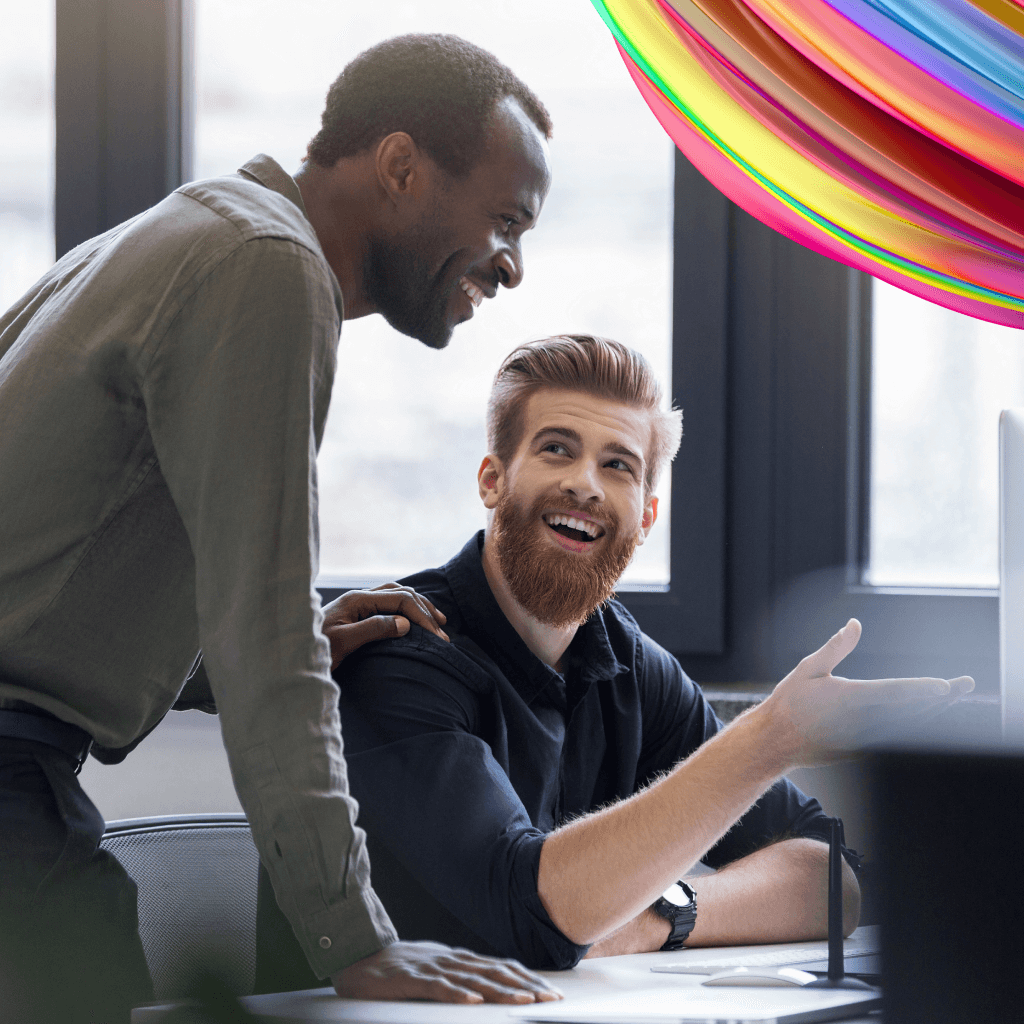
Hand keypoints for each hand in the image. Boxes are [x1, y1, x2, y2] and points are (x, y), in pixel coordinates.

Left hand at [322, 584, 448, 669]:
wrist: (287, 654)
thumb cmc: (313, 650)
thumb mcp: (344, 643)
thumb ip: (374, 629)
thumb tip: (406, 623)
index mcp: (357, 600)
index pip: (400, 599)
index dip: (421, 616)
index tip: (437, 637)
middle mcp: (359, 597)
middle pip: (402, 593)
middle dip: (425, 611)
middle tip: (443, 633)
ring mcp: (358, 604)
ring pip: (397, 595)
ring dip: (418, 606)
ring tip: (437, 620)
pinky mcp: (356, 613)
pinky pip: (388, 604)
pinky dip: (406, 608)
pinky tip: (412, 618)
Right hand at [331, 940, 562, 1003]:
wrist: (360, 957)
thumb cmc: (401, 968)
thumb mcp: (437, 970)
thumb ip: (462, 977)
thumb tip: (491, 989)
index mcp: (459, 959)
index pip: (501, 967)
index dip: (527, 978)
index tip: (551, 992)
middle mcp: (452, 960)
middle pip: (495, 972)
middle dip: (525, 985)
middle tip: (550, 998)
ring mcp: (433, 968)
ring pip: (473, 980)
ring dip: (501, 990)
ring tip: (525, 1000)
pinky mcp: (412, 979)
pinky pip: (438, 988)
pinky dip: (457, 994)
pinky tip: (474, 1002)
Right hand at [760, 618, 973, 765]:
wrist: (774, 741)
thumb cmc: (789, 703)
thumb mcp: (808, 669)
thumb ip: (835, 647)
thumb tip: (855, 625)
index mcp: (847, 698)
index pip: (892, 693)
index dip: (921, 690)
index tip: (945, 686)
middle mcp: (860, 722)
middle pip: (910, 712)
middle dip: (941, 699)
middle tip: (964, 685)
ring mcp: (864, 740)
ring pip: (907, 728)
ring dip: (934, 713)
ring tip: (954, 697)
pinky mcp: (863, 751)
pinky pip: (896, 739)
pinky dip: (916, 727)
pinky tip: (929, 717)